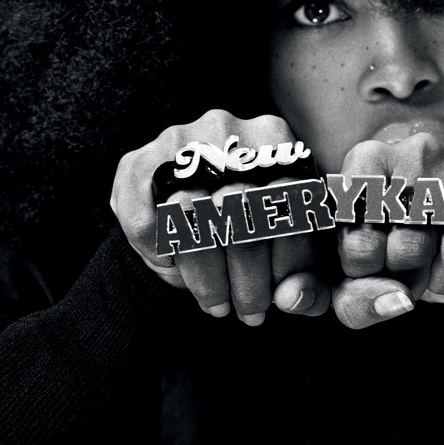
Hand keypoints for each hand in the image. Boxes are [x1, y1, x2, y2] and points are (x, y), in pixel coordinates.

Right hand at [111, 109, 332, 324]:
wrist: (194, 193)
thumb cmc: (256, 224)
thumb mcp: (292, 244)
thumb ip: (308, 279)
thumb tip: (293, 299)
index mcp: (277, 141)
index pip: (290, 209)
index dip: (287, 267)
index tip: (279, 299)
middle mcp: (227, 130)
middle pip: (242, 218)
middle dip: (248, 282)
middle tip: (249, 314)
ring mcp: (178, 142)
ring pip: (192, 222)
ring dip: (207, 278)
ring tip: (217, 303)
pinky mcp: (136, 162)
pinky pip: (145, 222)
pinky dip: (161, 256)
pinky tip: (177, 270)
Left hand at [332, 134, 443, 328]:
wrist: (426, 179)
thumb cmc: (381, 229)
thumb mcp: (352, 256)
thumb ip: (355, 297)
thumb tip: (398, 303)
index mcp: (366, 162)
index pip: (361, 245)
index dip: (366, 272)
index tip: (371, 263)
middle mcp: (416, 153)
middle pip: (410, 248)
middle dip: (408, 277)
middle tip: (406, 270)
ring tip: (435, 270)